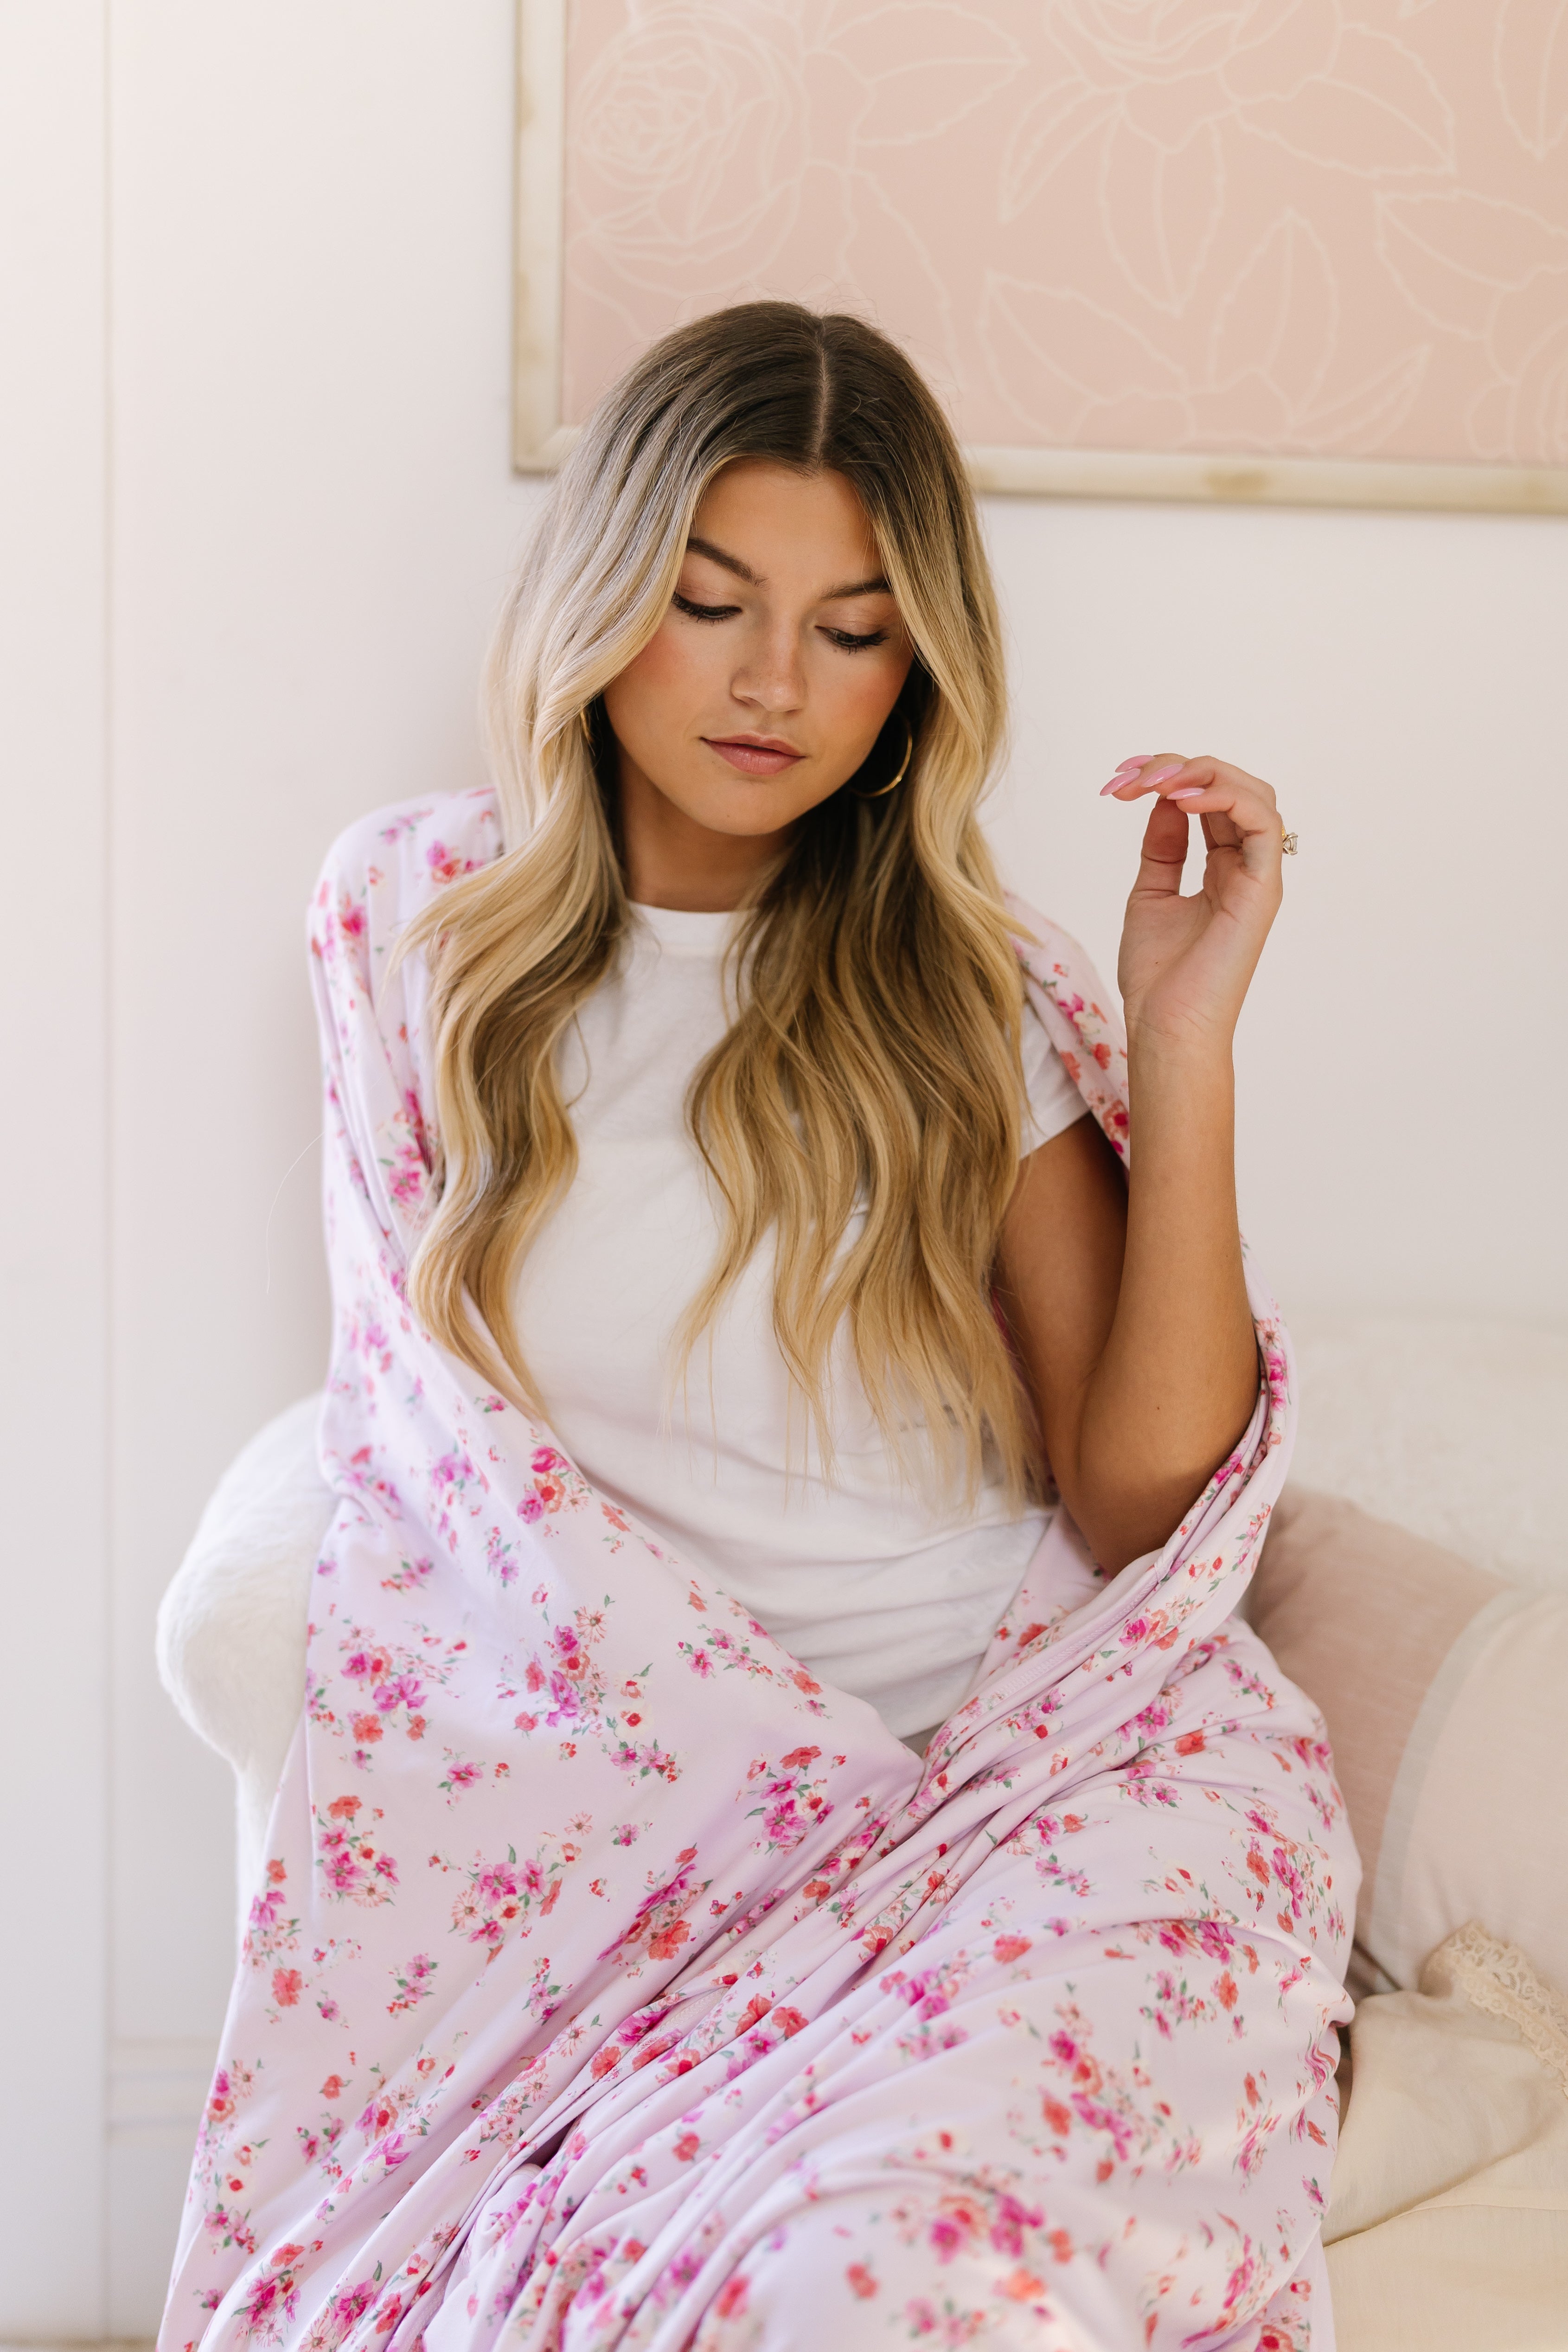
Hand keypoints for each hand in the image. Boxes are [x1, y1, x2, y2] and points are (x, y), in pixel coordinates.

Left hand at [1101, 750, 1286, 1055]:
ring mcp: (1259, 876)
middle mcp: (1246, 867)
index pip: (1209, 800)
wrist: (1166, 1026)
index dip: (1169, 777)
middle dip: (1180, 768)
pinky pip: (1262, 822)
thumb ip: (1163, 847)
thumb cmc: (1159, 976)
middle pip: (1232, 787)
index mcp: (1223, 868)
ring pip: (1253, 793)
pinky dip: (1225, 798)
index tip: (1121, 779)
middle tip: (1132, 775)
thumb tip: (1163, 801)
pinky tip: (1181, 800)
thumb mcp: (1151, 893)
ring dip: (1201, 774)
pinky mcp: (1263, 889)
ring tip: (1155, 782)